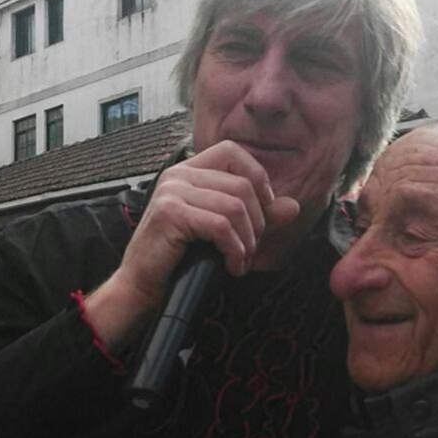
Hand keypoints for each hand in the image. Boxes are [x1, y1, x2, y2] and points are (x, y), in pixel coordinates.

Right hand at [86, 142, 300, 348]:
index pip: (232, 151)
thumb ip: (257, 216)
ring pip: (235, 206)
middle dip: (257, 222)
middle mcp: (178, 175)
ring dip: (247, 241)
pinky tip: (232, 266)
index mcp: (189, 171)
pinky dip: (234, 250)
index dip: (257, 176)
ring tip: (241, 260)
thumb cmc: (181, 258)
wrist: (144, 286)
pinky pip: (221, 226)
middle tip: (250, 249)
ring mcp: (172, 191)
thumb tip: (293, 206)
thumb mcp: (225, 233)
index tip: (264, 209)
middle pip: (241, 184)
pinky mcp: (171, 213)